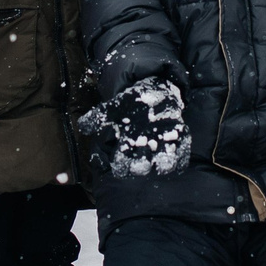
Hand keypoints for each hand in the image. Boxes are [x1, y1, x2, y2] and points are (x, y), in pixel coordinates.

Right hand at [75, 77, 189, 177]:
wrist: (154, 95)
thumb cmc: (130, 105)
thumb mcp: (112, 109)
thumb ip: (97, 118)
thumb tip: (83, 127)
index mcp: (125, 150)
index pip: (120, 168)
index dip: (121, 165)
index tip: (121, 152)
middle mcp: (143, 155)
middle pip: (142, 170)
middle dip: (142, 164)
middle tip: (142, 149)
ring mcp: (162, 150)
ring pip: (164, 166)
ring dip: (164, 162)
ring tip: (164, 149)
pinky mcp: (179, 143)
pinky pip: (183, 154)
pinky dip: (183, 149)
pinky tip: (180, 136)